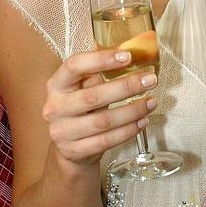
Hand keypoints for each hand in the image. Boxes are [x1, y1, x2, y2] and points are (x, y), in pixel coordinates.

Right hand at [42, 48, 156, 171]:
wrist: (70, 148)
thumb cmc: (81, 110)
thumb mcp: (83, 89)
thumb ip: (99, 74)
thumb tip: (130, 56)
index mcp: (56, 85)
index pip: (74, 66)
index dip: (101, 59)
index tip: (127, 56)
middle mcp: (54, 107)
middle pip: (93, 96)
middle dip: (126, 87)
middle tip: (150, 80)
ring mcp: (62, 132)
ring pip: (104, 121)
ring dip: (132, 111)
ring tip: (151, 102)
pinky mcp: (74, 151)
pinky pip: (107, 141)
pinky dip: (128, 130)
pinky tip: (142, 121)